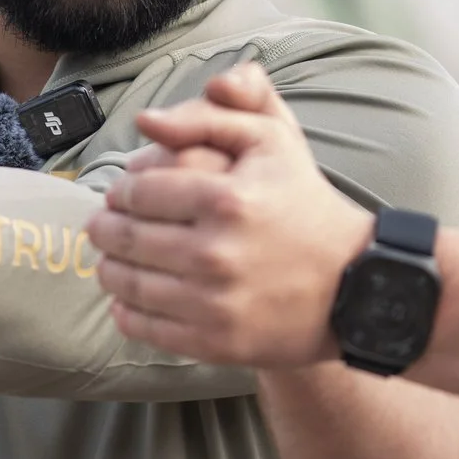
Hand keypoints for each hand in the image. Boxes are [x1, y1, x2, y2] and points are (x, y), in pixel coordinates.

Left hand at [85, 64, 373, 366]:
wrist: (355, 284)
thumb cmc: (306, 205)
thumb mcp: (273, 141)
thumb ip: (211, 115)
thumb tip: (146, 120)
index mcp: (227, 199)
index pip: (137, 191)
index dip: (120, 190)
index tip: (121, 192)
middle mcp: (216, 253)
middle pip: (125, 239)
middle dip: (105, 229)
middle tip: (102, 224)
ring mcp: (214, 304)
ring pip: (128, 285)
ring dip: (109, 269)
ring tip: (111, 259)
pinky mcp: (215, 342)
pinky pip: (146, 328)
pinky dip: (126, 312)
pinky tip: (127, 300)